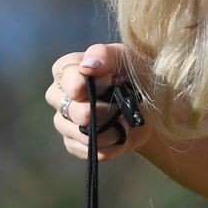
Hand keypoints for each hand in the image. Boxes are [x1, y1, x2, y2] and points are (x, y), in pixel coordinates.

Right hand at [47, 44, 152, 163]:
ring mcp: (63, 122)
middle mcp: (58, 96)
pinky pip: (92, 152)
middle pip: (75, 111)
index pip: (70, 81)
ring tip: (124, 120)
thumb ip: (105, 55)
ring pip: (83, 134)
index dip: (94, 87)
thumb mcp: (125, 58)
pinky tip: (119, 134)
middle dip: (105, 111)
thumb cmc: (133, 75)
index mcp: (65, 70)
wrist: (149, 107)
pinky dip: (112, 145)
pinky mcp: (73, 144)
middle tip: (122, 104)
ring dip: (111, 130)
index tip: (112, 83)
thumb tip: (87, 66)